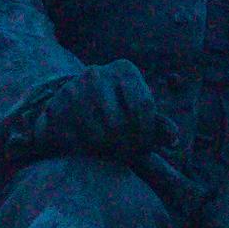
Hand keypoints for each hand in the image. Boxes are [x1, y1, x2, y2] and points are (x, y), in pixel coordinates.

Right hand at [32, 61, 175, 157]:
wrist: (69, 105)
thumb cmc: (114, 109)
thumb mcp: (137, 111)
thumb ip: (158, 125)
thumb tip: (173, 140)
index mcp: (125, 70)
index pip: (143, 106)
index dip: (147, 134)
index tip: (144, 149)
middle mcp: (98, 74)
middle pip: (119, 124)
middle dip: (127, 147)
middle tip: (127, 157)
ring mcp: (73, 89)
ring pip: (97, 136)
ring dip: (106, 152)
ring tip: (110, 153)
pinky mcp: (55, 108)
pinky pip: (76, 142)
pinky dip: (86, 153)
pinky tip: (90, 151)